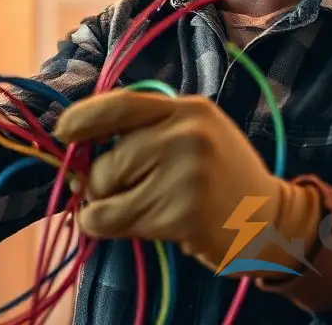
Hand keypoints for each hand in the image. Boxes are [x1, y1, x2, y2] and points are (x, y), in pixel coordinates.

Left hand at [53, 90, 323, 275]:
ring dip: (106, 207)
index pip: (119, 105)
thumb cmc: (219, 177)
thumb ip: (144, 132)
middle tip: (122, 192)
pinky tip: (141, 226)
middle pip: (104, 160)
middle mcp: (186, 134)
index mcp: (187, 109)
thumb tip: (74, 151)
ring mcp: (185, 174)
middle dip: (98, 182)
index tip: (62, 132)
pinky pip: (113, 221)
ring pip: (102, 192)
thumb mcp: (191, 135)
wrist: (269, 220)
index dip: (81, 118)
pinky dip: (109, 227)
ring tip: (141, 208)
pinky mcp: (181, 213)